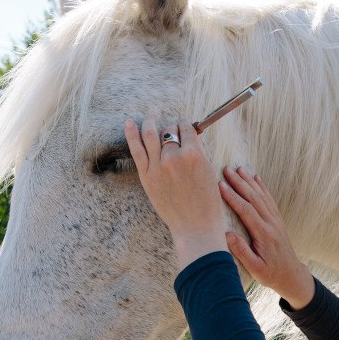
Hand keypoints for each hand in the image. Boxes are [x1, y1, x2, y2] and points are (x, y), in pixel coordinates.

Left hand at [125, 117, 226, 266]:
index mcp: (194, 154)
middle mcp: (174, 156)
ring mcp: (158, 166)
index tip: (185, 126)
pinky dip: (132, 134)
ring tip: (150, 113)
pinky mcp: (146, 176)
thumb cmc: (207, 202)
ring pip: (152, 133)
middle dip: (172, 127)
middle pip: (169, 130)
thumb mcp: (209, 172)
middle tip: (173, 130)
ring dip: (150, 120)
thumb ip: (199, 152)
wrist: (195, 226)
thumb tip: (191, 136)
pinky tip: (129, 123)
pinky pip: (136, 149)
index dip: (186, 125)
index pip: (187, 128)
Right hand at [220, 167, 314, 308]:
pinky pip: (269, 200)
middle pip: (254, 198)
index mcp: (264, 234)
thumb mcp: (255, 268)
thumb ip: (242, 251)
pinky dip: (262, 187)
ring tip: (238, 169)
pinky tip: (256, 178)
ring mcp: (276, 220)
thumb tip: (227, 235)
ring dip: (249, 181)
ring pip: (261, 196)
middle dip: (239, 183)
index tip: (220, 185)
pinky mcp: (277, 220)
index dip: (233, 197)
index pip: (246, 210)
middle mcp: (271, 223)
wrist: (291, 275)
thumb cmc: (271, 274)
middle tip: (226, 170)